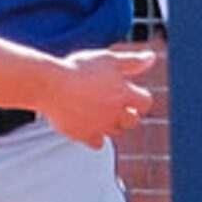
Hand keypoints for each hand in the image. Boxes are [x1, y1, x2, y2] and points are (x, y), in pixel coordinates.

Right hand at [37, 47, 157, 147]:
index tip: (129, 92)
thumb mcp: (107, 59)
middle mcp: (115, 113)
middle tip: (113, 103)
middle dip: (128, 113)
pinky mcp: (84, 135)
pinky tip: (88, 125)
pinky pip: (98, 144)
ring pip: (115, 132)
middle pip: (133, 121)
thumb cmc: (78, 69)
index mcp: (124, 94)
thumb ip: (131, 61)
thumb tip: (152, 58)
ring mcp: (100, 126)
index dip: (140, 97)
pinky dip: (96, 137)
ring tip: (98, 110)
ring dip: (112, 123)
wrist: (50, 85)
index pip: (145, 102)